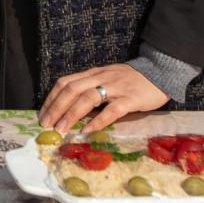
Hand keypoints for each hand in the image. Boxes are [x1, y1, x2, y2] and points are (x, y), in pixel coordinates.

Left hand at [39, 64, 169, 133]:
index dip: (51, 98)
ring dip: (71, 114)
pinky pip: (111, 110)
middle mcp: (101, 78)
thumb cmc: (131, 79)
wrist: (160, 71)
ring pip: (87, 98)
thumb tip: (71, 107)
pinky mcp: (130, 98)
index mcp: (93, 73)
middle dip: (56, 108)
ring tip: (61, 129)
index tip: (43, 114)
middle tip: (46, 125)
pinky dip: (98, 121)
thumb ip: (91, 88)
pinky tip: (88, 131)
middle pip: (72, 89)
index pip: (65, 82)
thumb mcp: (107, 78)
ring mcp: (116, 87)